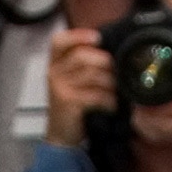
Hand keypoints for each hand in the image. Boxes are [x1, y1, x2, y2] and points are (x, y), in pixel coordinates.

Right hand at [40, 25, 116, 148]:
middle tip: (117, 73)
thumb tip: (111, 51)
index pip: (59, 41)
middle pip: (82, 56)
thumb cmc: (73, 105)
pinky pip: (95, 94)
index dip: (79, 36)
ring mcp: (60, 88)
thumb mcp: (72, 81)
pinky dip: (109, 100)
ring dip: (111, 84)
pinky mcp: (68, 102)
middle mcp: (54, 73)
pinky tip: (112, 105)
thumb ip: (85, 65)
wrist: (61, 135)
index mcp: (54, 64)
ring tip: (117, 92)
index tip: (98, 38)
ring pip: (92, 75)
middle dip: (105, 63)